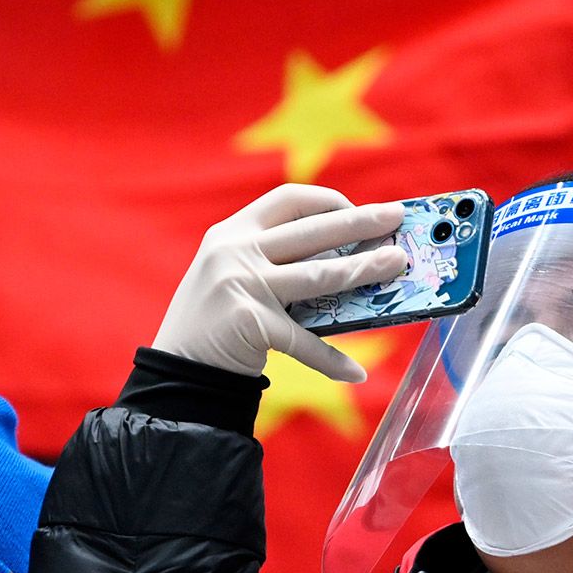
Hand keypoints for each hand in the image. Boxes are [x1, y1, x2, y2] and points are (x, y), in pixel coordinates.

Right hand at [153, 185, 406, 382]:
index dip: (328, 201)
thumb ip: (273, 263)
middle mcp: (235, 252)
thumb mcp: (233, 278)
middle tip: (396, 217)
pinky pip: (305, 341)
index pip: (288, 199)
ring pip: (320, 275)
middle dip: (362, 222)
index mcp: (232, 233)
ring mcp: (243, 286)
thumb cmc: (214, 326)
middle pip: (314, 231)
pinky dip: (332, 361)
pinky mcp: (252, 325)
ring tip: (396, 265)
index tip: (357, 210)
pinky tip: (356, 372)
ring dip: (365, 270)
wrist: (176, 373)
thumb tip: (345, 265)